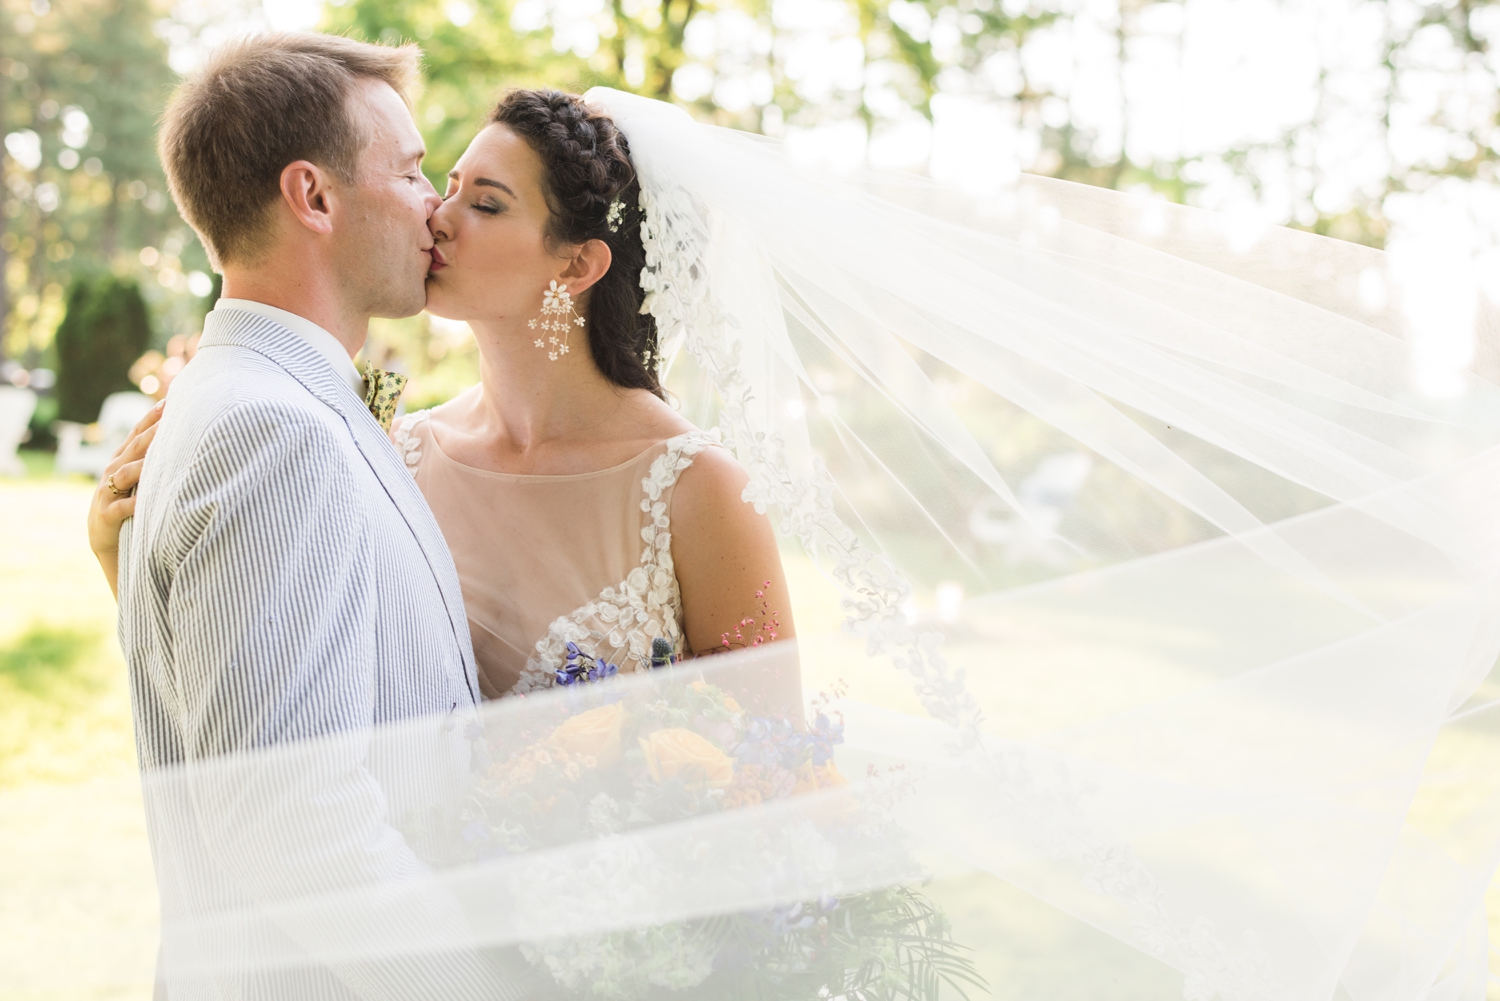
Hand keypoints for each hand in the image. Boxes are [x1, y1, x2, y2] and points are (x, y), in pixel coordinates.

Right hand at [88, 400, 163, 595]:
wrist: (104, 537)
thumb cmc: (131, 502)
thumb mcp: (141, 478)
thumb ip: (157, 459)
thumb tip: (190, 439)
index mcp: (123, 459)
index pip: (138, 433)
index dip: (152, 417)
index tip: (170, 400)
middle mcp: (113, 470)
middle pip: (135, 447)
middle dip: (152, 432)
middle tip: (171, 418)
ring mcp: (108, 492)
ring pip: (126, 473)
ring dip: (142, 464)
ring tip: (159, 456)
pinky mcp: (107, 515)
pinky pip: (121, 508)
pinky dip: (133, 504)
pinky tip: (145, 501)